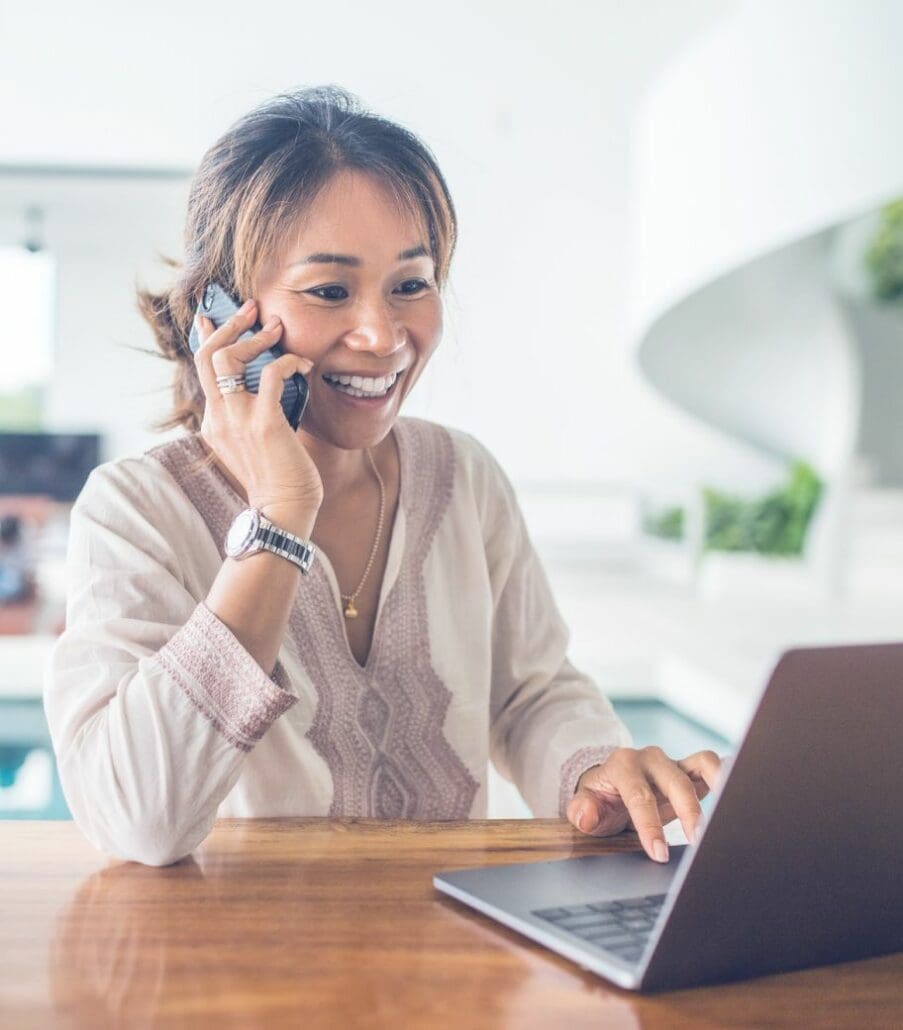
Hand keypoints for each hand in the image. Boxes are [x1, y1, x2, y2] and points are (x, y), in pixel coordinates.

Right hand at [194, 299, 323, 512]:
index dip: (207, 339)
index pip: (203, 371)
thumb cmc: (279, 479)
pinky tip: (304, 364)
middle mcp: (219, 418)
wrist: (284, 510)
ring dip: (255, 337)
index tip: (211, 317)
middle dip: (229, 325)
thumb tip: (269, 385)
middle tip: (252, 309)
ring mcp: (237, 420)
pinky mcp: (263, 423)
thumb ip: (252, 416)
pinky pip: (270, 374)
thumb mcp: (255, 443)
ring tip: (278, 329)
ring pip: (228, 358)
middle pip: (208, 356)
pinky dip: (288, 361)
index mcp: (214, 423)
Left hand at [566, 747, 722, 862]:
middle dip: (689, 812)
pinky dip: (727, 773)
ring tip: (729, 814)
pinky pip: (711, 764)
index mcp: (623, 766)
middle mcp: (651, 759)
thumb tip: (586, 816)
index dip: (650, 826)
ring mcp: (674, 763)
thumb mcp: (585, 807)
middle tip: (699, 843)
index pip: (639, 796)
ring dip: (719, 785)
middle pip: (676, 781)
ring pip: (702, 762)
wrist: (610, 788)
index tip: (659, 854)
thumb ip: (582, 812)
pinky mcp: (690, 770)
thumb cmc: (601, 801)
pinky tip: (740, 790)